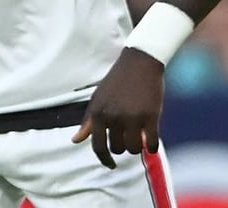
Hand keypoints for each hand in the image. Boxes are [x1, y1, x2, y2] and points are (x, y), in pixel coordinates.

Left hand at [71, 48, 165, 168]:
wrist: (140, 62)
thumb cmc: (117, 81)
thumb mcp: (98, 99)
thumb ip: (88, 121)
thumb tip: (75, 140)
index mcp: (98, 113)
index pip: (98, 146)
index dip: (104, 159)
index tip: (111, 165)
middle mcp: (114, 117)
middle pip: (118, 148)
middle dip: (123, 145)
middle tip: (129, 135)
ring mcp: (133, 117)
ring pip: (134, 148)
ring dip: (137, 146)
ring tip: (140, 136)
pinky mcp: (151, 116)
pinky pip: (152, 144)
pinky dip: (152, 147)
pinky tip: (151, 142)